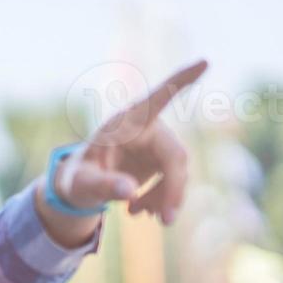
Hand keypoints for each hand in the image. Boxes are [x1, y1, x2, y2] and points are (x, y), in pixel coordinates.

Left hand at [53, 60, 208, 225]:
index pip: (157, 98)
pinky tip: (139, 211)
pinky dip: (161, 199)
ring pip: (177, 172)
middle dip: (173, 189)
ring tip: (134, 215)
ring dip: (164, 198)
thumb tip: (129, 192)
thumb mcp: (82, 184)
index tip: (204, 61)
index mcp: (125, 122)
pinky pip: (174, 181)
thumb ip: (102, 186)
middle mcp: (146, 127)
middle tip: (166, 221)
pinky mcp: (162, 159)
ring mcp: (157, 143)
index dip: (181, 81)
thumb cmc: (78, 177)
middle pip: (174, 156)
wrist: (81, 185)